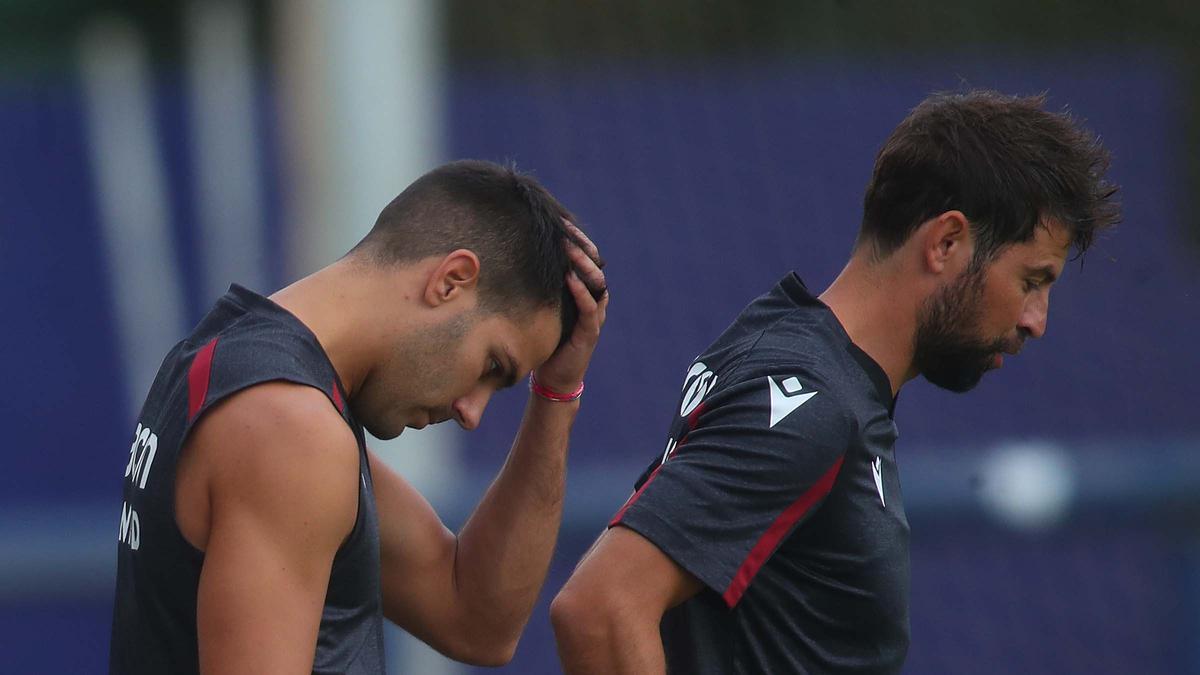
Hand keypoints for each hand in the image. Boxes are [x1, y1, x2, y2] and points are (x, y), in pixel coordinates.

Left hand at [532, 222, 608, 393]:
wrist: (554, 376)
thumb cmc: (543, 338)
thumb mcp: (538, 306)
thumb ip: (533, 286)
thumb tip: (506, 258)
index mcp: (583, 290)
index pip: (587, 257)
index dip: (578, 239)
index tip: (562, 221)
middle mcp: (592, 299)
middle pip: (595, 264)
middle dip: (581, 246)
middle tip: (564, 231)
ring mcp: (594, 315)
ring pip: (597, 282)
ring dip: (583, 265)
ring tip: (569, 249)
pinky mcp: (590, 332)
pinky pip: (590, 308)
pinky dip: (581, 292)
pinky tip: (569, 279)